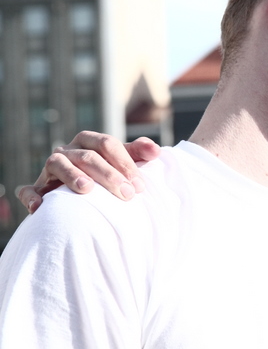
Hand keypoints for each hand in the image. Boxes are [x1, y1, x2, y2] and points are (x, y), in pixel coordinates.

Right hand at [17, 131, 160, 213]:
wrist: (80, 194)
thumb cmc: (106, 173)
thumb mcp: (122, 162)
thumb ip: (138, 153)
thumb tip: (157, 151)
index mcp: (89, 142)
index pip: (107, 144)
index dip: (125, 162)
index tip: (140, 185)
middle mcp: (69, 150)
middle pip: (87, 156)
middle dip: (109, 175)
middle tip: (127, 194)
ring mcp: (50, 169)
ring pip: (58, 164)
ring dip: (72, 176)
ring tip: (87, 189)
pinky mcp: (37, 188)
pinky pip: (28, 190)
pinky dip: (32, 197)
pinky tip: (40, 207)